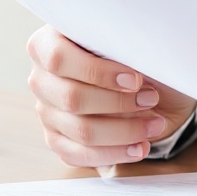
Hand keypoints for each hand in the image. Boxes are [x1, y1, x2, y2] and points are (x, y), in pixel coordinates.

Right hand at [27, 27, 196, 174]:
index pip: (59, 58)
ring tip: (155, 125)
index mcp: (49, 43)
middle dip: (118, 102)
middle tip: (151, 99)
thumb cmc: (134, 55)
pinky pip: (80, 154)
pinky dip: (115, 153)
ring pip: (80, 130)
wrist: (147, 82)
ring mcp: (46, 111)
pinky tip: (139, 147)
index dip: (98, 72)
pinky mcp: (57, 139)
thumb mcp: (130, 41)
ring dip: (124, 131)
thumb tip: (132, 64)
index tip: (136, 79)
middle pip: (71, 98)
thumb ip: (122, 45)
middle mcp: (41, 78)